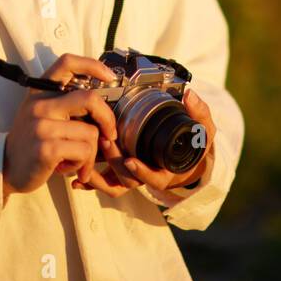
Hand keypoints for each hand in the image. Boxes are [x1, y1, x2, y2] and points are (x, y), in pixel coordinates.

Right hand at [2, 53, 120, 198]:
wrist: (6, 167)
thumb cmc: (33, 141)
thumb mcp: (42, 113)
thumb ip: (66, 104)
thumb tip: (103, 106)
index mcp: (41, 90)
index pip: (67, 63)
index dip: (92, 64)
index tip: (109, 76)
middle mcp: (40, 104)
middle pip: (90, 99)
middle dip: (107, 118)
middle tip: (109, 134)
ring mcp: (42, 125)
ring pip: (90, 132)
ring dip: (92, 152)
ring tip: (77, 159)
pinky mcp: (46, 148)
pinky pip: (84, 151)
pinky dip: (84, 164)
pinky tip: (71, 168)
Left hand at [94, 89, 215, 195]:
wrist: (188, 156)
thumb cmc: (196, 144)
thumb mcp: (204, 129)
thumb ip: (200, 113)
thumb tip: (190, 95)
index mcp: (169, 170)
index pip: (155, 178)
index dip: (143, 172)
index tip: (131, 160)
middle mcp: (150, 176)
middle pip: (129, 180)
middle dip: (115, 164)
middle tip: (105, 143)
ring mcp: (135, 176)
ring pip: (114, 185)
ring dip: (99, 175)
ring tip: (86, 158)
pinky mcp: (122, 174)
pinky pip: (106, 183)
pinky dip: (91, 183)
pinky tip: (77, 179)